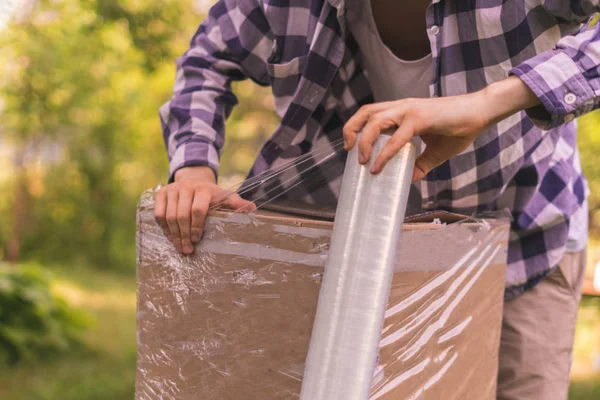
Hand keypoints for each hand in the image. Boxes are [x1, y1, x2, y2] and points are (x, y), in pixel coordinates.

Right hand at [154, 166, 255, 253]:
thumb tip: (252, 209)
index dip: (196, 226)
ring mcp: (172, 189)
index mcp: (204, 189)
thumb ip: (237, 204)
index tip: (197, 240)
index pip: (198, 209)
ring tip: (179, 247)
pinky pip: (158, 214)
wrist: (194, 181)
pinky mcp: (161, 193)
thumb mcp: (226, 197)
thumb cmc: (212, 195)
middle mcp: (186, 187)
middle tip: (187, 250)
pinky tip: (170, 237)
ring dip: (173, 234)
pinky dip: (164, 227)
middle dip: (184, 235)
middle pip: (181, 215)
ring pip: (168, 216)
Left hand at [342, 76, 539, 181]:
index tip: (352, 149)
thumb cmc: (459, 128)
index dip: (357, 129)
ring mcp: (410, 110)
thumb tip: (410, 180)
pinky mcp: (420, 118)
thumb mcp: (436, 151)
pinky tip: (379, 166)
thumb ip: (421, 164)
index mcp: (402, 111)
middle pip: (366, 112)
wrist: (480, 113)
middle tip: (348, 151)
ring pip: (375, 120)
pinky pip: (396, 137)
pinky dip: (385, 153)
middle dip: (351, 130)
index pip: (372, 114)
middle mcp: (402, 107)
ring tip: (362, 161)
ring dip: (364, 142)